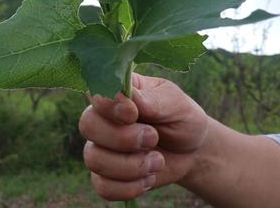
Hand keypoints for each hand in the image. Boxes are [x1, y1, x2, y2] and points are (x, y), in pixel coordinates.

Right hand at [79, 73, 209, 200]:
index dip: (109, 105)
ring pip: (94, 159)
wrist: (191, 152)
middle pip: (88, 125)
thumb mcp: (176, 104)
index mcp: (118, 93)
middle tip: (153, 138)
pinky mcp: (106, 174)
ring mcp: (101, 146)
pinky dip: (129, 187)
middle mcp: (103, 117)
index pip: (95, 92)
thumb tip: (130, 98)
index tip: (133, 115)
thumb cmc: (181, 119)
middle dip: (122, 138)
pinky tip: (149, 178)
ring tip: (158, 161)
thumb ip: (153, 100)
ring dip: (130, 165)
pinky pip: (102, 185)